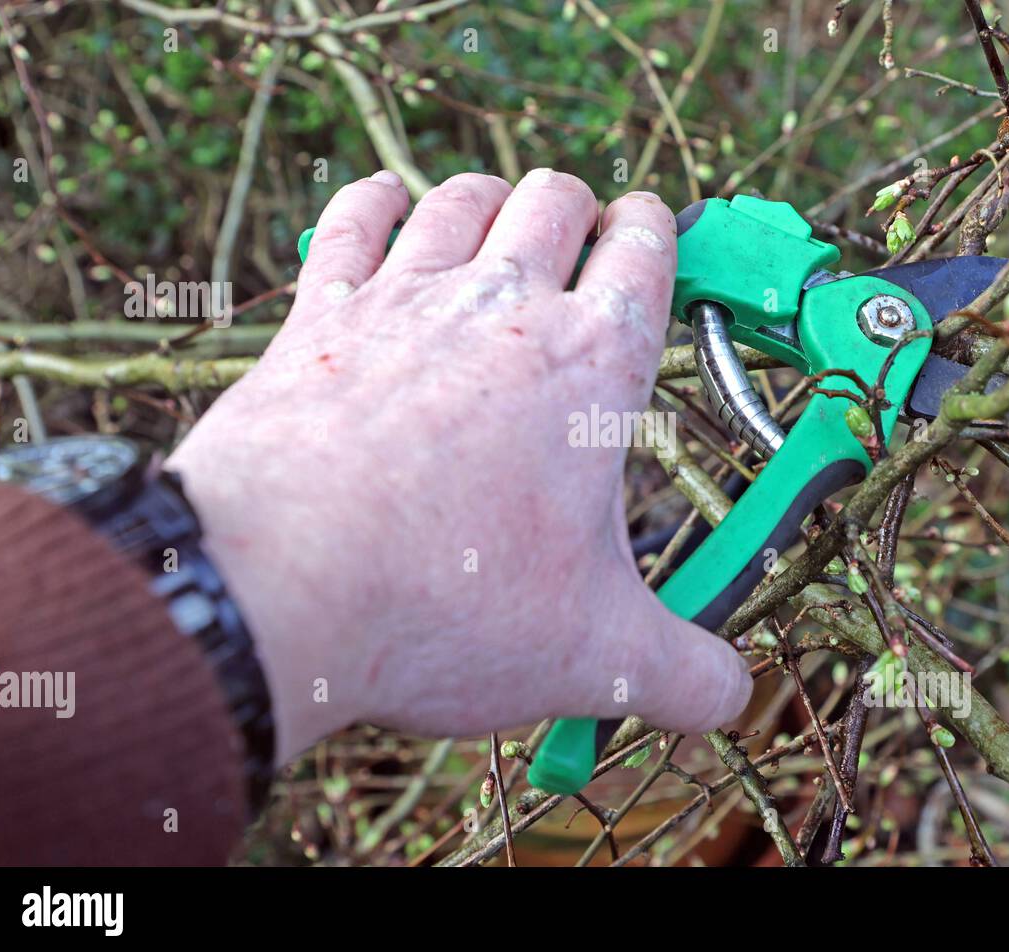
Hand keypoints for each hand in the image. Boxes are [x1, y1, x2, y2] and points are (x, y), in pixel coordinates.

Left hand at [168, 168, 751, 762]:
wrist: (279, 589)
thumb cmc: (449, 607)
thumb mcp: (596, 656)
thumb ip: (685, 675)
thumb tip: (729, 698)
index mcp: (592, 366)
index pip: (647, 251)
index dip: (661, 232)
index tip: (659, 240)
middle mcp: (503, 307)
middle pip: (558, 201)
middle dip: (582, 212)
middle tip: (584, 251)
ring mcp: (405, 300)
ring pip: (465, 197)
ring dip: (493, 203)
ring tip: (501, 232)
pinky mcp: (320, 317)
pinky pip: (353, 217)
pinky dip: (377, 202)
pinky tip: (388, 210)